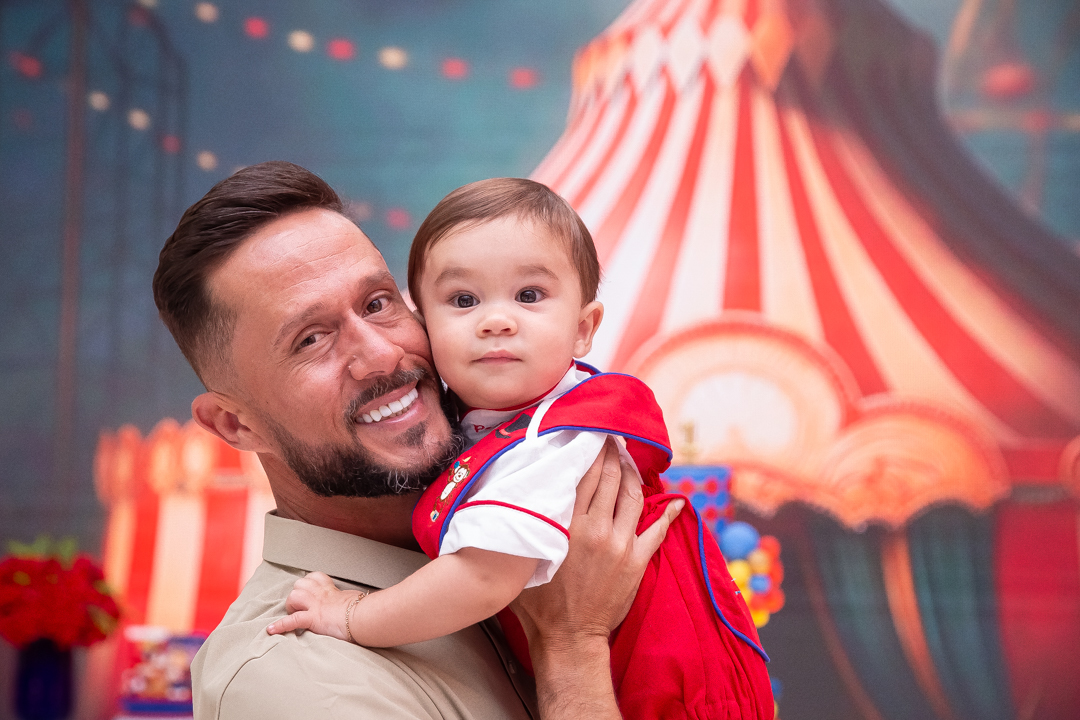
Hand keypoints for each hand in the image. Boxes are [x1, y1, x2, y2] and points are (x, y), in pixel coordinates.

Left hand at [265, 571, 359, 641]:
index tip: (310, 591)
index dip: (309, 584)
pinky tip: (271, 630)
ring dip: (291, 606)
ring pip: (294, 597)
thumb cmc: (362, 609)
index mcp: (330, 589)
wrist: (362, 616)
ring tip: (294, 614)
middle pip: (300, 584)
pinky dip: (281, 626)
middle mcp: (321, 594)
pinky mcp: (313, 618)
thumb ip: (347, 599)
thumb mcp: (354, 598)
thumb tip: (354, 602)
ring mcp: (315, 606)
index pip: (315, 577)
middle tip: (302, 606)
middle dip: (297, 594)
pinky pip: (292, 620)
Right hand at [511, 436, 684, 651]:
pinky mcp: (636, 561)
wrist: (568, 637)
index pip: (584, 475)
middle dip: (612, 454)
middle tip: (612, 437)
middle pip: (610, 478)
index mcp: (567, 525)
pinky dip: (668, 513)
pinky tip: (676, 500)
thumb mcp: (522, 558)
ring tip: (630, 459)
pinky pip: (657, 531)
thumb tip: (508, 499)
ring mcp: (620, 544)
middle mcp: (596, 528)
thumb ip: (520, 526)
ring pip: (632, 496)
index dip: (590, 450)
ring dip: (633, 473)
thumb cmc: (538, 602)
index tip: (592, 433)